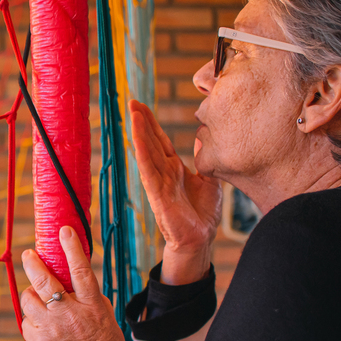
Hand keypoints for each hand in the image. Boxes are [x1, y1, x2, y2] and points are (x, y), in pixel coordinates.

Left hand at [20, 226, 127, 340]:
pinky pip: (27, 324)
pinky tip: (40, 331)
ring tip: (37, 302)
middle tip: (30, 255)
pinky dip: (31, 324)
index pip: (82, 270)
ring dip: (31, 297)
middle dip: (34, 264)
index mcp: (93, 306)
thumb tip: (74, 286)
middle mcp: (71, 314)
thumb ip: (90, 303)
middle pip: (46, 281)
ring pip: (29, 300)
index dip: (72, 248)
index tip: (65, 230)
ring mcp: (53, 328)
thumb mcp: (106, 322)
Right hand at [129, 100, 220, 284]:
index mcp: (174, 169)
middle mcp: (163, 173)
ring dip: (138, 133)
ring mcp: (158, 183)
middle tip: (131, 102)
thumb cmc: (202, 214)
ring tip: (131, 113)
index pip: (160, 141)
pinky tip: (136, 140)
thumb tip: (202, 139)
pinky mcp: (157, 194)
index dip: (151, 123)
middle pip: (150, 141)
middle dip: (141, 122)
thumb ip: (204, 160)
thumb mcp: (209, 180)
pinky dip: (142, 154)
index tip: (141, 106)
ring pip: (146, 152)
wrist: (200, 239)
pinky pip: (148, 170)